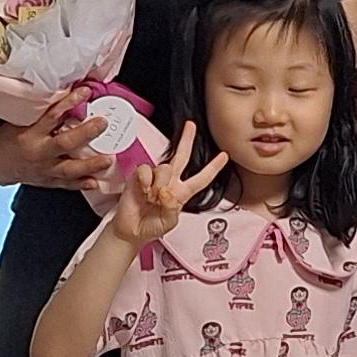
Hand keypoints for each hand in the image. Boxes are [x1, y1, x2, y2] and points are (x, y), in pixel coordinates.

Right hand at [0, 93, 114, 190]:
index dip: (69, 102)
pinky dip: (81, 184)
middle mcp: (38, 152)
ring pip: (69, 169)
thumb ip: (44, 115)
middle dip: (86, 134)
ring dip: (91, 165)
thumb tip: (70, 98)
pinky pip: (66, 184)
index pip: (52, 115)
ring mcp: (43, 169)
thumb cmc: (7, 139)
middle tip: (103, 124)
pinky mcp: (46, 181)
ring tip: (108, 159)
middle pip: (65, 143)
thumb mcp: (21, 122)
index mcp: (30, 133)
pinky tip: (94, 182)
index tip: (85, 91)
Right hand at [104, 124, 220, 249]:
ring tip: (151, 198)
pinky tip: (143, 191)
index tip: (224, 156)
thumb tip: (166, 191)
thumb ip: (172, 207)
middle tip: (191, 125)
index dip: (213, 167)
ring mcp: (155, 178)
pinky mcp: (140, 176)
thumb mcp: (169, 222)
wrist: (131, 231)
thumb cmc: (151, 227)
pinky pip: (146, 170)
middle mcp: (170, 182)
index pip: (201, 178)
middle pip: (181, 156)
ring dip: (159, 185)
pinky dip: (145, 181)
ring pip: (165, 167)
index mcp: (181, 193)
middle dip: (187, 139)